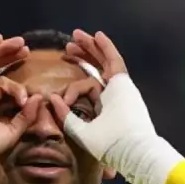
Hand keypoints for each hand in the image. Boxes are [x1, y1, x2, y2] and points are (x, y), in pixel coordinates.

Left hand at [50, 30, 156, 163]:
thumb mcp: (81, 132)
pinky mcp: (123, 83)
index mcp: (103, 107)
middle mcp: (112, 94)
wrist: (130, 148)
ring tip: (77, 35)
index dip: (71, 87)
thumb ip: (66, 117)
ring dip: (91, 47)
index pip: (87, 87)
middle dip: (83, 56)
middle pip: (96, 69)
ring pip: (104, 61)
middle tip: (68, 46)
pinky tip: (97, 35)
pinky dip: (107, 47)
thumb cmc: (109, 145)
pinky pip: (114, 61)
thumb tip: (53, 99)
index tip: (56, 97)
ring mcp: (119, 87)